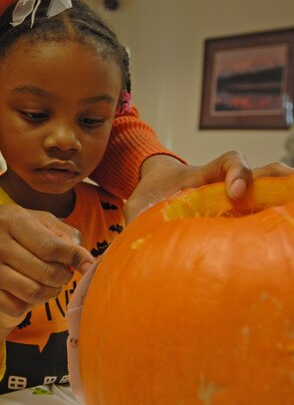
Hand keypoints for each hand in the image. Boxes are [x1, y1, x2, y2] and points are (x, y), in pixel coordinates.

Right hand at [0, 204, 94, 316]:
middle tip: (65, 272)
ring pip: (32, 292)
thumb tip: (83, 255)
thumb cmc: (4, 225)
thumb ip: (59, 230)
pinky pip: (15, 306)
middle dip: (64, 276)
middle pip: (44, 272)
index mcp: (11, 220)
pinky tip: (34, 292)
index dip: (74, 257)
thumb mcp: (29, 215)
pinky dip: (32, 304)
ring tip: (53, 284)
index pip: (50, 246)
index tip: (88, 263)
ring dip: (51, 292)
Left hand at [123, 151, 293, 223]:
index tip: (234, 194)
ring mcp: (238, 198)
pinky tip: (285, 230)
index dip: (238, 172)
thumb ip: (137, 217)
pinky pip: (263, 210)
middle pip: (263, 172)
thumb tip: (128, 243)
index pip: (229, 161)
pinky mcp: (239, 215)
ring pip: (270, 188)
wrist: (156, 192)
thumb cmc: (151, 197)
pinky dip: (277, 212)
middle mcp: (226, 183)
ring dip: (283, 193)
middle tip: (286, 192)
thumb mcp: (139, 204)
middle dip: (275, 180)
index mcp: (204, 176)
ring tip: (292, 210)